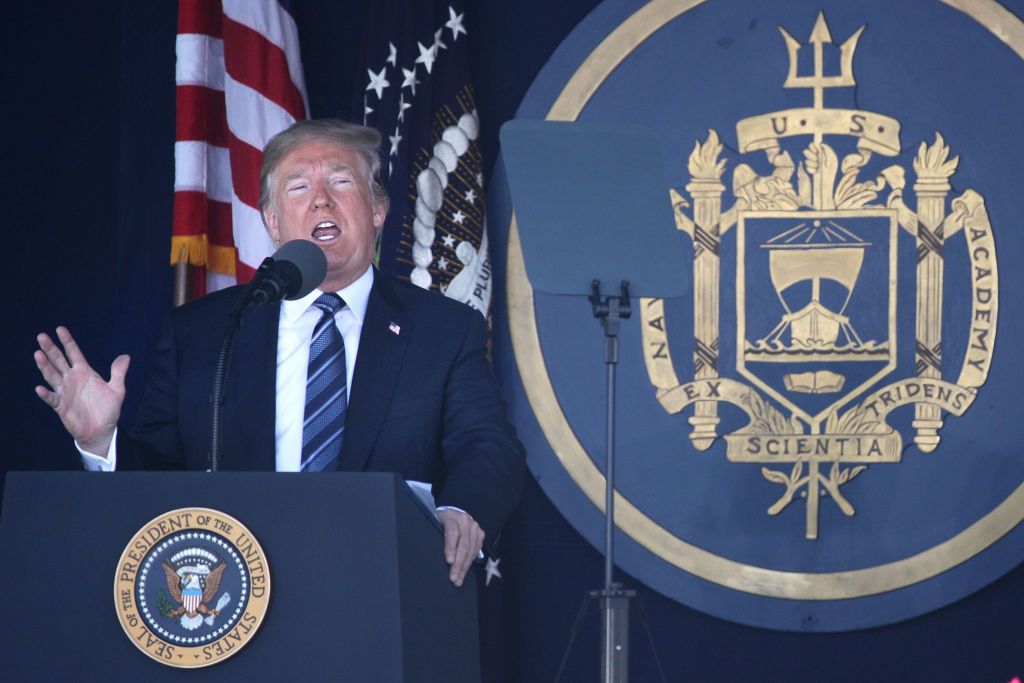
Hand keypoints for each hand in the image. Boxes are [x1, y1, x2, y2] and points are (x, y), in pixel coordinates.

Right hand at [34, 326, 128, 453]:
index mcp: (85, 372)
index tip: (59, 329)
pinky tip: (40, 388)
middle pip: (59, 361)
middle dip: (50, 349)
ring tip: (38, 354)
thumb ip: (118, 373)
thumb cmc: (108, 409)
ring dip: (45, 366)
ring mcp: (65, 392)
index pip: (74, 353)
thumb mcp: (117, 389)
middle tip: (41, 337)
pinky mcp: (61, 406)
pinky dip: (46, 394)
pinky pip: (52, 398)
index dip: (67, 341)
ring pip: (52, 376)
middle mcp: (72, 379)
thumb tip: (126, 356)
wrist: (103, 430)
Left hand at [437, 508, 483, 586]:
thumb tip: (431, 555)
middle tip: (453, 578)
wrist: (454, 511)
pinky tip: (465, 571)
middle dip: (458, 564)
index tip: (449, 561)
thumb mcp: (435, 522)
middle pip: (463, 545)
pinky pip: (476, 550)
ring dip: (465, 567)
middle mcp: (466, 521)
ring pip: (471, 550)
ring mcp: (475, 527)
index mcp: (452, 517)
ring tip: (459, 580)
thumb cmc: (440, 520)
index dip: (450, 547)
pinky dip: (470, 562)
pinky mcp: (480, 533)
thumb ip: (436, 534)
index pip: (452, 533)